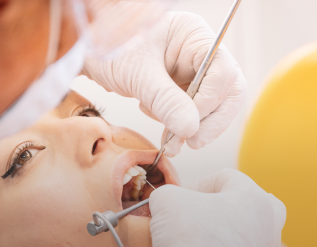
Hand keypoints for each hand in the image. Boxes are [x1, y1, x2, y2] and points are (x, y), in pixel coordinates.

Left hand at [82, 12, 246, 156]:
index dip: (210, 102)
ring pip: (214, 106)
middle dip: (211, 120)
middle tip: (190, 141)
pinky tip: (161, 126)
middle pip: (228, 90)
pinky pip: (194, 112)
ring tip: (170, 139)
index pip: (223, 71)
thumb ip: (165, 100)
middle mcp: (200, 51)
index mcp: (193, 35)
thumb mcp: (137, 75)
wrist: (88, 53)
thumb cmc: (110, 49)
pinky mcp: (183, 88)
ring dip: (194, 127)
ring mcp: (193, 70)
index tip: (189, 125)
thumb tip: (191, 128)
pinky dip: (180, 126)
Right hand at [139, 169, 285, 246]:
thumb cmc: (187, 236)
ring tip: (202, 239)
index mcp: (253, 198)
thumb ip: (169, 192)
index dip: (198, 184)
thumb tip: (168, 202)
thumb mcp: (166, 199)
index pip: (226, 177)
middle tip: (206, 211)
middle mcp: (267, 226)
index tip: (178, 199)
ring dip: (228, 233)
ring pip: (252, 236)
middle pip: (257, 204)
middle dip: (230, 204)